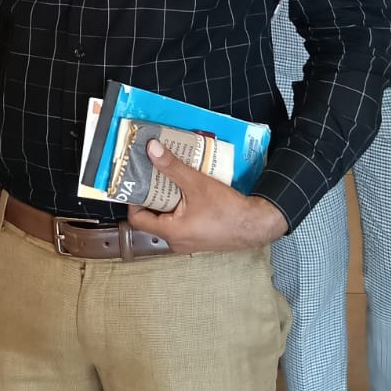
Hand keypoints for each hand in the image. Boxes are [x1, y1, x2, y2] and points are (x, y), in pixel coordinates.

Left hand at [126, 139, 288, 253]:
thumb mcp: (196, 183)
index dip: (133, 198)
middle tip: (152, 174)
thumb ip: (171, 166)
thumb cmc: (226, 208)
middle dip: (151, 195)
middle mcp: (176, 242)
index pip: (137, 218)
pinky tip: (187, 190)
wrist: (257, 224)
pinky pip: (181, 222)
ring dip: (167, 200)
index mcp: (170, 233)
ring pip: (168, 219)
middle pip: (152, 218)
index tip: (137, 180)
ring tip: (169, 178)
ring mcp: (188, 242)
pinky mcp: (199, 238)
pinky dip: (180, 207)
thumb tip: (150, 148)